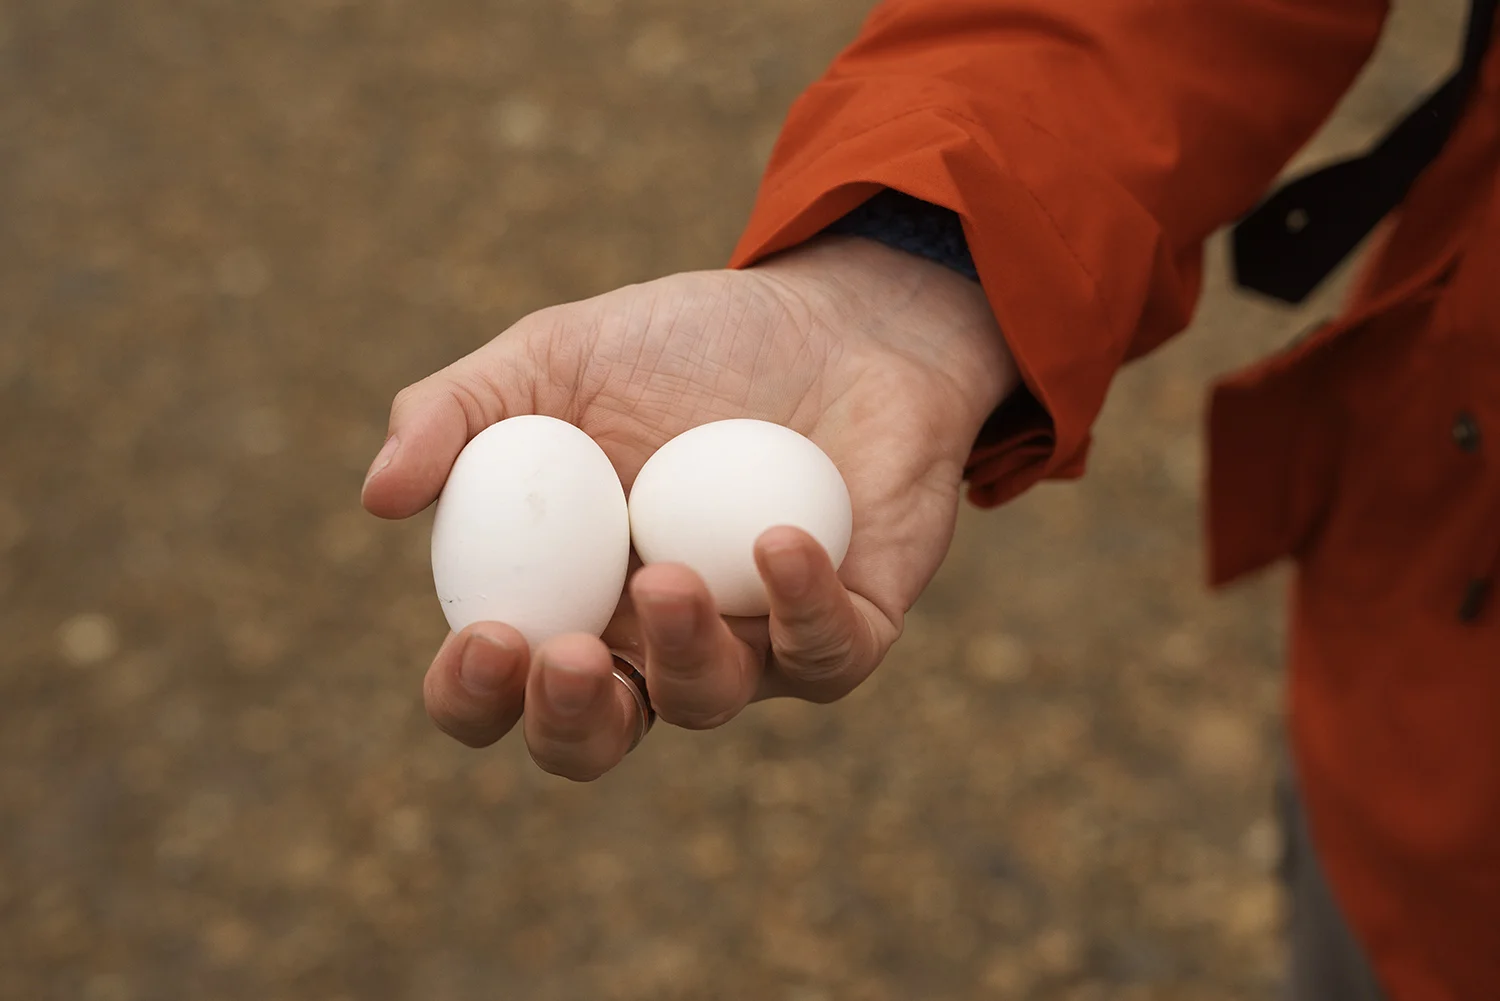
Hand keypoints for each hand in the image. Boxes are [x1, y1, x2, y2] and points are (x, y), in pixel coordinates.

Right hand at [362, 236, 1015, 779]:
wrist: (835, 318)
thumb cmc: (684, 345)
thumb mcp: (555, 355)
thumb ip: (456, 412)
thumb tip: (378, 498)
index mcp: (565, 594)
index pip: (497, 688)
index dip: (475, 694)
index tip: (487, 638)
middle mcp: (649, 640)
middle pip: (592, 738)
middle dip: (568, 721)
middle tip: (565, 655)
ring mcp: (751, 642)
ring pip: (706, 703)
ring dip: (684, 654)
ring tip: (667, 575)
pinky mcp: (849, 628)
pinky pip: (824, 654)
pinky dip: (802, 607)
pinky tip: (779, 542)